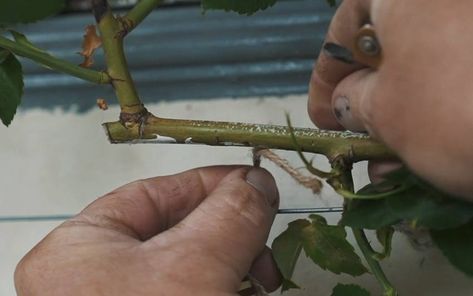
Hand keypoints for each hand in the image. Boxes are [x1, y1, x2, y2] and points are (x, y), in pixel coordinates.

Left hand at [14, 166, 280, 294]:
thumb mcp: (195, 266)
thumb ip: (229, 215)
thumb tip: (257, 181)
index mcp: (80, 249)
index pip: (151, 195)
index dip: (207, 184)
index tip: (254, 181)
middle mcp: (93, 281)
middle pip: (174, 233)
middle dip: (229, 231)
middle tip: (268, 237)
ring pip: (190, 270)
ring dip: (234, 266)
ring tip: (265, 280)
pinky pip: (193, 295)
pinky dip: (225, 290)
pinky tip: (249, 294)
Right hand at [308, 0, 472, 197]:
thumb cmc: (458, 110)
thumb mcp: (385, 112)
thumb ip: (352, 102)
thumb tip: (346, 100)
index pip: (345, 29)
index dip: (325, 78)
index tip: (321, 116)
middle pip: (392, 45)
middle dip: (368, 102)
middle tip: (357, 142)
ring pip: (431, 62)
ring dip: (406, 115)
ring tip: (392, 165)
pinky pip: (466, 70)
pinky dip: (445, 106)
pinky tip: (432, 148)